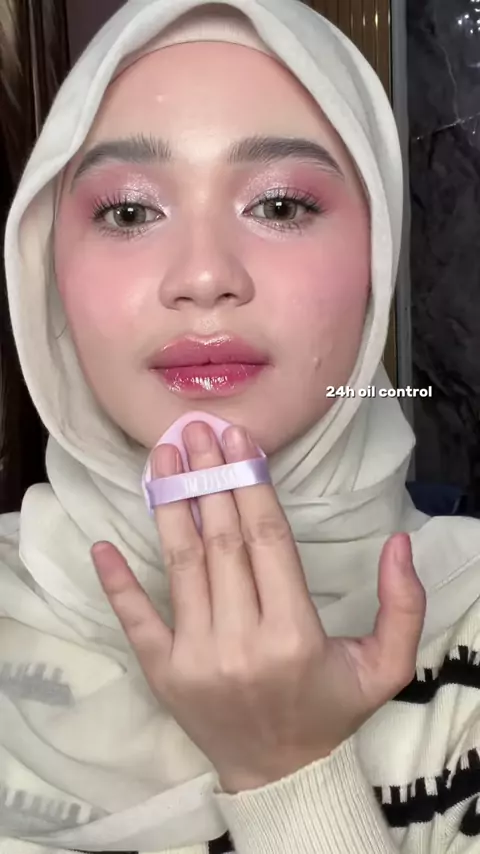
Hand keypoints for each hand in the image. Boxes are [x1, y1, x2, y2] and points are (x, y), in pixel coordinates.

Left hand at [91, 422, 425, 793]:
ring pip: (181, 565)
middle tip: (197, 429)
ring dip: (170, 506)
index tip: (238, 439)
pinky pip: (136, 620)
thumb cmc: (330, 710)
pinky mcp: (163, 673)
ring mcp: (195, 658)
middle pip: (222, 541)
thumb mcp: (386, 666)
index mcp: (295, 634)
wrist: (280, 775)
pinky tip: (103, 544)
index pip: (268, 540)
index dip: (251, 484)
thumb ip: (403, 606)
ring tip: (163, 457)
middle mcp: (241, 642)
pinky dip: (118, 582)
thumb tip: (399, 542)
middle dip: (209, 479)